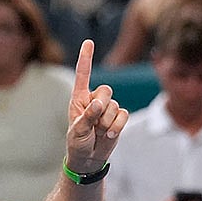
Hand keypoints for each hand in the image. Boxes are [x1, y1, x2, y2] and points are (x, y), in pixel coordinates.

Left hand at [66, 40, 128, 172]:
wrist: (89, 158)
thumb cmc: (77, 142)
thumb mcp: (77, 130)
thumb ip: (87, 116)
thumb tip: (98, 104)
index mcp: (79, 99)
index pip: (84, 75)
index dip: (86, 58)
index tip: (89, 42)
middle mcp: (94, 100)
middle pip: (106, 90)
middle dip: (101, 106)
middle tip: (94, 122)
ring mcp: (107, 109)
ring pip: (114, 105)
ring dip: (107, 122)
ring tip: (98, 132)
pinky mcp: (118, 118)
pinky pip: (123, 115)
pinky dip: (117, 126)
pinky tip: (109, 135)